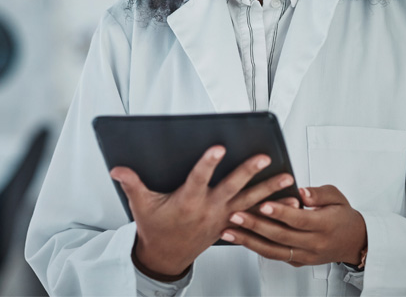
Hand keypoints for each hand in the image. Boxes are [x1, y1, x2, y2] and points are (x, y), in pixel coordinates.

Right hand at [110, 146, 295, 276]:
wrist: (166, 257)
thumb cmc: (156, 229)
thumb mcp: (142, 206)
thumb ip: (132, 184)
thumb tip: (118, 169)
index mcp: (188, 201)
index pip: (199, 178)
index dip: (208, 162)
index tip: (218, 147)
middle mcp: (208, 209)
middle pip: (233, 188)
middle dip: (249, 172)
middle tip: (264, 157)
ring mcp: (222, 218)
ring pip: (250, 202)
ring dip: (270, 191)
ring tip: (288, 180)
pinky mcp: (230, 224)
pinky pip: (255, 216)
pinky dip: (271, 210)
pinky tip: (288, 203)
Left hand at [220, 185, 366, 267]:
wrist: (355, 242)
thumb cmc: (344, 216)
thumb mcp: (337, 197)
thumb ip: (319, 193)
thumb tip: (302, 191)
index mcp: (325, 225)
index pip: (299, 220)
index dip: (280, 212)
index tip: (263, 203)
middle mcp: (314, 244)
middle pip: (281, 236)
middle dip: (255, 225)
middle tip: (236, 215)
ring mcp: (305, 256)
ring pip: (273, 251)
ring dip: (248, 241)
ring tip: (229, 231)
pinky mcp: (298, 261)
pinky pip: (274, 256)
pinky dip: (256, 248)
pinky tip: (240, 239)